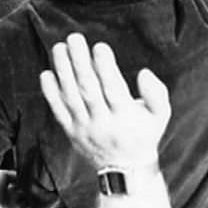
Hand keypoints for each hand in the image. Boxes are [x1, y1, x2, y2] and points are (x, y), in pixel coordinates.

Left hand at [39, 34, 168, 173]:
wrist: (126, 169)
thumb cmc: (145, 134)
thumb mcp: (161, 115)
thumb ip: (156, 92)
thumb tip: (143, 73)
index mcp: (125, 116)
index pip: (112, 88)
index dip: (105, 67)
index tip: (99, 46)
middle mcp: (103, 123)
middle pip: (88, 89)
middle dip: (79, 62)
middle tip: (74, 38)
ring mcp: (85, 129)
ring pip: (71, 98)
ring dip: (63, 71)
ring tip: (59, 48)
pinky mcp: (72, 133)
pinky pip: (59, 112)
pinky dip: (51, 94)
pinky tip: (46, 74)